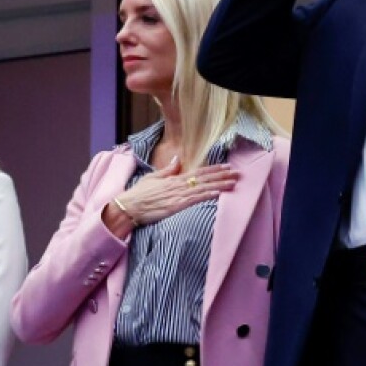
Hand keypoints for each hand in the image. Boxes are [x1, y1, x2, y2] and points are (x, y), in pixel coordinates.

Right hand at [117, 157, 238, 226]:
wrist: (128, 207)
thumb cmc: (138, 194)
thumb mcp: (153, 178)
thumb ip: (168, 169)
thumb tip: (178, 158)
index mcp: (174, 178)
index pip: (198, 172)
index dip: (214, 169)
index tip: (226, 167)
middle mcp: (178, 185)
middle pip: (204, 178)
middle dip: (222, 175)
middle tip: (237, 173)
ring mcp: (178, 195)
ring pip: (203, 188)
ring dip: (219, 185)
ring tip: (233, 182)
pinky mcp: (176, 206)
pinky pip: (195, 199)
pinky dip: (207, 195)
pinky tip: (218, 193)